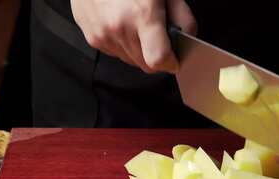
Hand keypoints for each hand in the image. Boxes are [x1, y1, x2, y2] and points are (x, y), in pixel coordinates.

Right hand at [71, 0, 196, 72]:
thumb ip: (182, 17)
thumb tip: (186, 40)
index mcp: (141, 14)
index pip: (158, 61)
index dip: (170, 62)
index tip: (174, 58)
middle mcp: (119, 28)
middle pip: (145, 64)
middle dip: (155, 55)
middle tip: (156, 34)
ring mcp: (102, 34)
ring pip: (130, 60)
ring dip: (138, 49)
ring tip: (136, 23)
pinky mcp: (92, 36)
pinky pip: (115, 52)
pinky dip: (122, 43)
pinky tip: (122, 22)